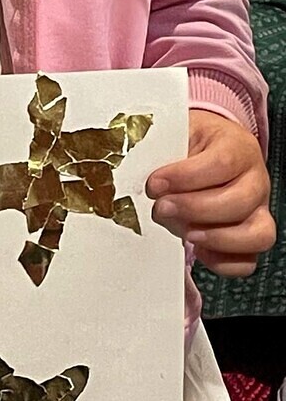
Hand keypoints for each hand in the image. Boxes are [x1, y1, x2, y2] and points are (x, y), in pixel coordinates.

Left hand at [146, 109, 275, 277]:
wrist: (197, 155)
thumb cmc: (186, 148)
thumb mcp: (174, 138)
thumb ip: (162, 156)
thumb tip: (143, 179)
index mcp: (238, 148)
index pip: (223, 163)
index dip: (185, 177)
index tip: (154, 184)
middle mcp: (255, 181)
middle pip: (240, 201)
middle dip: (194, 209)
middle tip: (161, 208)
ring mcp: (256, 212)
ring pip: (257, 234)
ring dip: (215, 238)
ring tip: (184, 232)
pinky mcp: (249, 239)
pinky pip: (246, 261)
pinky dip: (221, 262)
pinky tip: (197, 248)